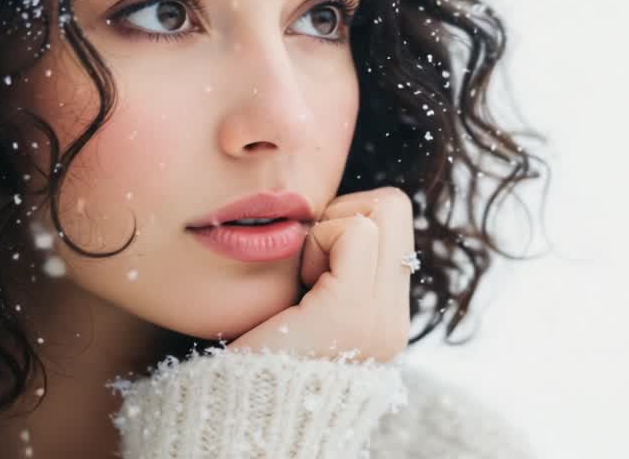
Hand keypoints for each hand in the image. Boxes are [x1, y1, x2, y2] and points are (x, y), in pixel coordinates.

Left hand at [228, 186, 414, 363]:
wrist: (234, 423)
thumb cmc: (248, 363)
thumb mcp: (302, 312)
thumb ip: (331, 272)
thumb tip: (329, 215)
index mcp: (384, 320)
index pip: (394, 221)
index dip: (349, 221)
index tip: (311, 266)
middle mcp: (393, 321)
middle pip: (395, 206)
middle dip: (347, 214)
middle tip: (310, 263)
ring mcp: (381, 319)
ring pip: (382, 210)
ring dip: (332, 231)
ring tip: (305, 282)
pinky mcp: (351, 313)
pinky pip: (355, 232)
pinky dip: (319, 242)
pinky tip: (297, 289)